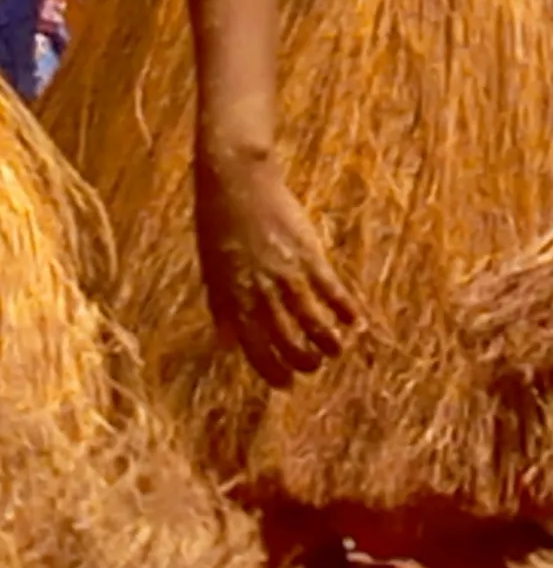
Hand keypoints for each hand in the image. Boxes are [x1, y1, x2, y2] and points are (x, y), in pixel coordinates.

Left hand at [194, 152, 356, 385]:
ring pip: (312, 322)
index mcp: (231, 298)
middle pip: (286, 340)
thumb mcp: (212, 271)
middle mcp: (258, 293)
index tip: (286, 384)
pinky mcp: (308, 256)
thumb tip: (227, 343)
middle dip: (303, 361)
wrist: (236, 183)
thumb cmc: (219, 227)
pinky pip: (331, 291)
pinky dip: (345, 309)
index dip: (271, 369)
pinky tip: (355, 322)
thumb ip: (222, 308)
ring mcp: (284, 275)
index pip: (253, 347)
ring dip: (327, 342)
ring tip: (336, 351)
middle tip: (314, 368)